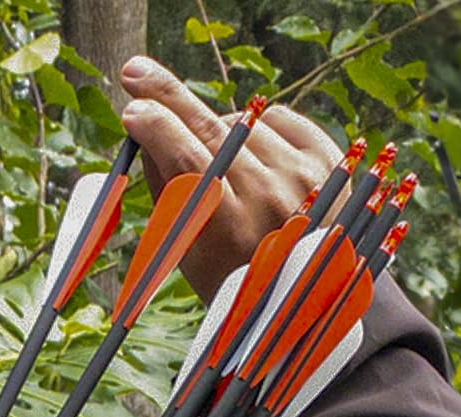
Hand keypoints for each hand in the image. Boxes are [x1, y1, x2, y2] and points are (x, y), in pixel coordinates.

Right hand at [119, 57, 345, 301]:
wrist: (308, 299)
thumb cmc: (237, 283)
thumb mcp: (192, 257)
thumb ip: (169, 197)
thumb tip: (149, 137)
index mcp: (229, 232)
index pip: (186, 160)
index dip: (157, 129)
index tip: (133, 110)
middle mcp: (270, 198)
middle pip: (211, 130)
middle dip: (168, 98)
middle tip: (136, 72)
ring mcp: (303, 176)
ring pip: (241, 123)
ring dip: (217, 131)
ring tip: (219, 170)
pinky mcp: (327, 159)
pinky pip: (277, 118)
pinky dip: (255, 127)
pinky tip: (250, 154)